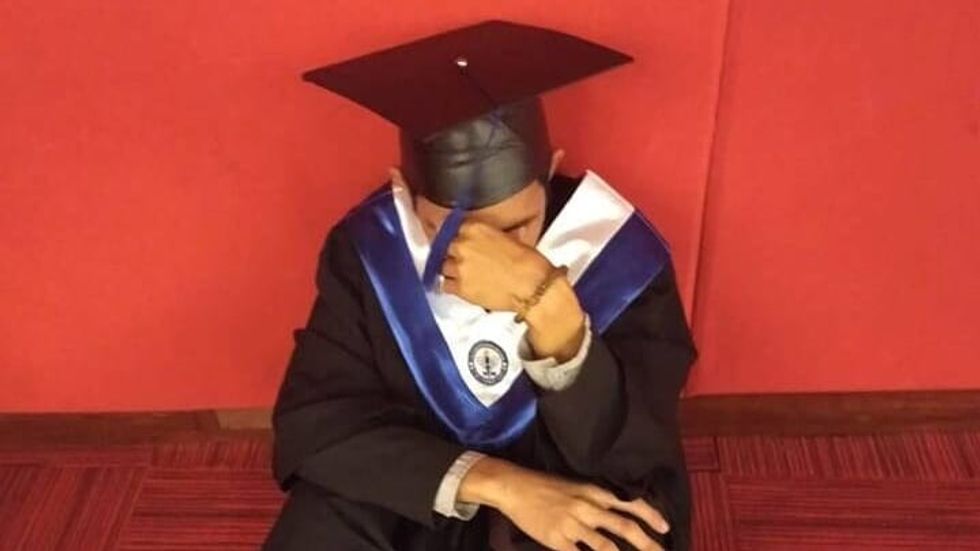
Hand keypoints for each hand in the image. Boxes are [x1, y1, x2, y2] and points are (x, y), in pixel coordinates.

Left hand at [440, 220, 550, 310]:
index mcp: (475, 228)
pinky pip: (445, 286)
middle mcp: (462, 245)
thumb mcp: (507, 238)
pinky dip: (451, 286)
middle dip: (449, 253)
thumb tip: (479, 242)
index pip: (448, 226)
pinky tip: (461, 287)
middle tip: (458, 259)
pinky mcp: (460, 288)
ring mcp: (459, 267)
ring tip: (463, 274)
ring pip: (441, 267)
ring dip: (450, 270)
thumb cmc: (528, 263)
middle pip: (442, 247)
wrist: (533, 286)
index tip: (450, 239)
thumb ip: (486, 237)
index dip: (450, 234)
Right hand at [460, 458, 667, 550]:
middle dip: (647, 544)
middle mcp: (588, 507)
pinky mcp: (557, 540)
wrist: (515, 487)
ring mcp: (573, 524)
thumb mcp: (577, 486)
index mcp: (594, 491)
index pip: (630, 503)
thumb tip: (621, 513)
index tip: (665, 528)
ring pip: (607, 547)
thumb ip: (599, 499)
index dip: (651, 516)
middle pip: (624, 528)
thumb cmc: (546, 486)